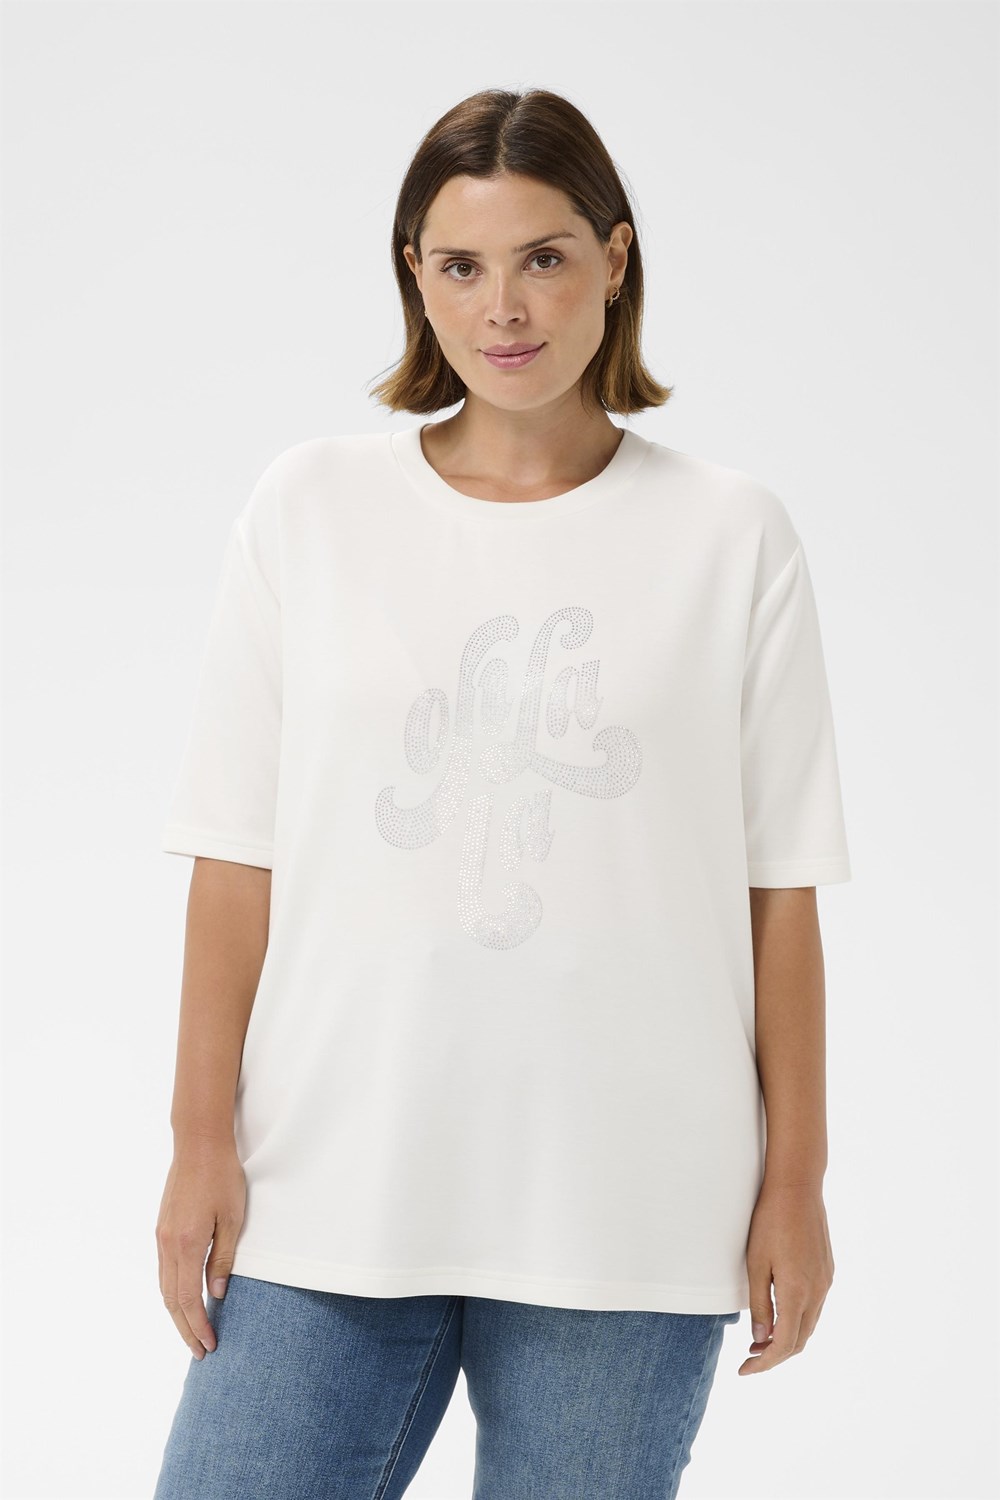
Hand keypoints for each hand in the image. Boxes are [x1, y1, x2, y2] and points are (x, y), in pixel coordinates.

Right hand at [155, 1136, 245, 1359]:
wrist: (198, 1143)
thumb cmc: (222, 1176)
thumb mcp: (232, 1218)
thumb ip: (223, 1257)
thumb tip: (218, 1293)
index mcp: (185, 1244)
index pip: (188, 1298)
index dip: (198, 1325)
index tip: (209, 1345)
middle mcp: (167, 1244)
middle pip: (172, 1299)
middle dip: (185, 1328)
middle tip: (200, 1352)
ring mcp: (161, 1236)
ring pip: (164, 1287)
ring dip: (177, 1313)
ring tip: (192, 1333)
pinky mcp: (161, 1228)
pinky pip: (163, 1271)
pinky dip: (172, 1292)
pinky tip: (183, 1299)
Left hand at [738, 1180, 833, 1375]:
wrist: (798, 1188)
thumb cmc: (770, 1221)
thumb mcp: (756, 1264)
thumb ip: (760, 1305)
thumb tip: (761, 1340)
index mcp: (797, 1292)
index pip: (784, 1344)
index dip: (765, 1364)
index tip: (744, 1370)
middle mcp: (818, 1292)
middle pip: (800, 1341)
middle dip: (775, 1356)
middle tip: (749, 1360)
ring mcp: (826, 1282)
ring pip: (809, 1325)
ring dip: (787, 1339)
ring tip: (760, 1342)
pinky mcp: (827, 1271)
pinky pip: (815, 1307)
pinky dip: (797, 1320)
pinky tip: (780, 1315)